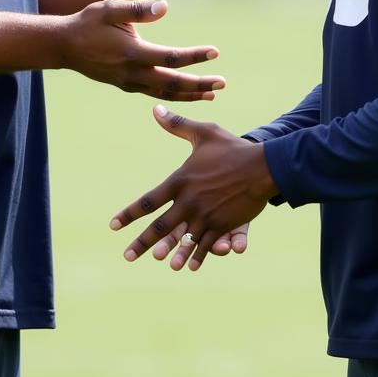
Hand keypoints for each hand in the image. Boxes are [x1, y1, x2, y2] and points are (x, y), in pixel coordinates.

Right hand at [60, 0, 225, 101]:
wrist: (63, 46)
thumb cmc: (87, 22)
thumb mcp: (109, 8)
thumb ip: (137, 9)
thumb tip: (165, 7)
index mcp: (132, 53)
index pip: (171, 58)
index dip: (195, 56)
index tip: (215, 52)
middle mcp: (132, 72)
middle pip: (173, 83)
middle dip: (200, 85)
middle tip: (223, 83)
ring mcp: (128, 82)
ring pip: (165, 93)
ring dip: (190, 94)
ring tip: (212, 94)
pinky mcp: (125, 85)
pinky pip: (154, 93)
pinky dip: (173, 95)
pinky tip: (186, 93)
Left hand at [110, 106, 276, 268]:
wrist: (263, 165)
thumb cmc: (232, 147)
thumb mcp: (204, 133)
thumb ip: (178, 125)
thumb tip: (155, 110)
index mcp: (180, 181)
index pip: (149, 201)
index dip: (130, 213)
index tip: (114, 224)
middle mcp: (189, 202)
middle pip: (161, 227)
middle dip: (142, 243)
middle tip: (128, 256)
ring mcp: (206, 216)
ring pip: (183, 239)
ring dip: (172, 253)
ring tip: (163, 263)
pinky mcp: (223, 225)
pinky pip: (206, 244)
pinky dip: (198, 255)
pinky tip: (191, 266)